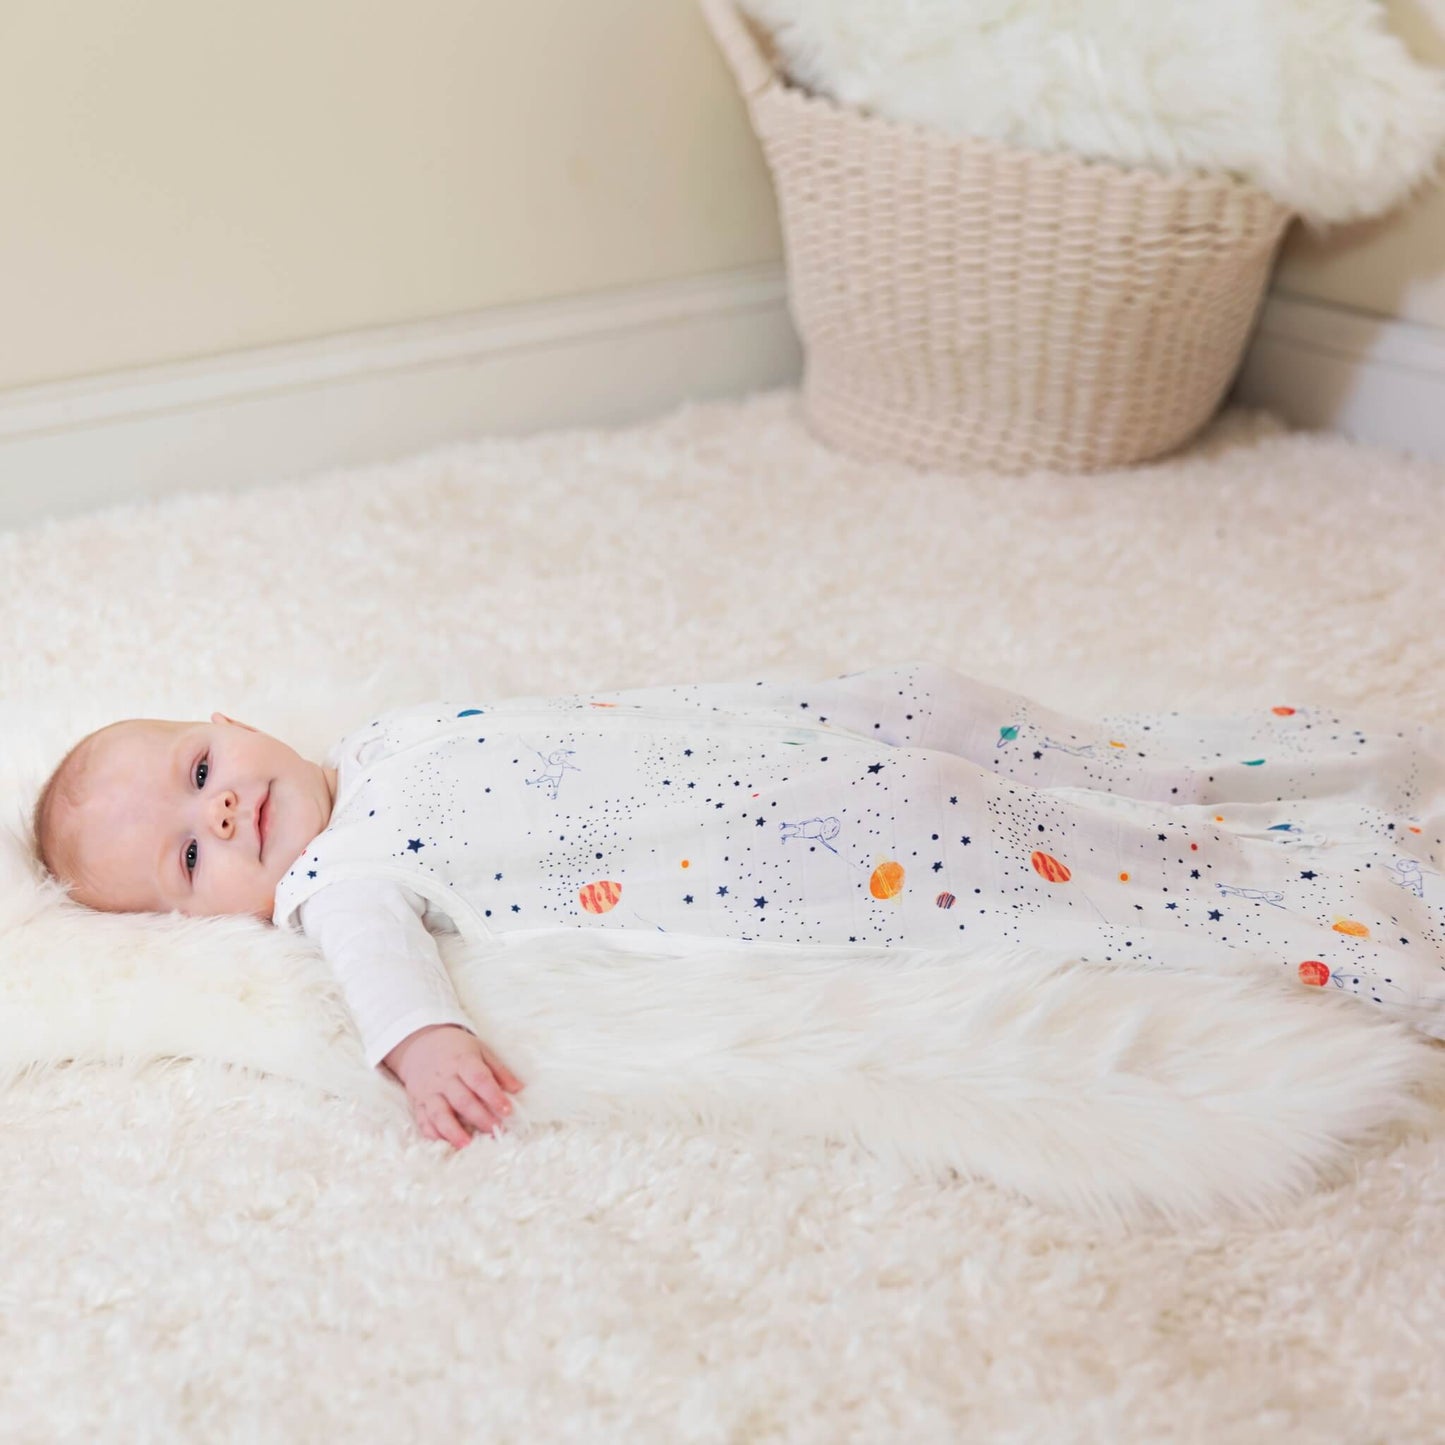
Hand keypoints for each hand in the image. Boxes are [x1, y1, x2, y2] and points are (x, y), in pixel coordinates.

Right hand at [383, 1024, 524, 1149]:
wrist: (421, 1043)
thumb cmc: (457, 1049)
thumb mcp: (480, 1050)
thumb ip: (499, 1070)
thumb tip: (519, 1089)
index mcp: (462, 1061)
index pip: (479, 1079)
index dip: (493, 1095)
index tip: (507, 1110)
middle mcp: (444, 1077)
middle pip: (462, 1099)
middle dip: (480, 1117)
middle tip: (497, 1130)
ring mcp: (429, 1092)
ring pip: (439, 1113)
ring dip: (453, 1131)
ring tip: (467, 1144)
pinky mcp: (418, 1103)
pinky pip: (423, 1120)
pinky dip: (432, 1134)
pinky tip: (444, 1143)